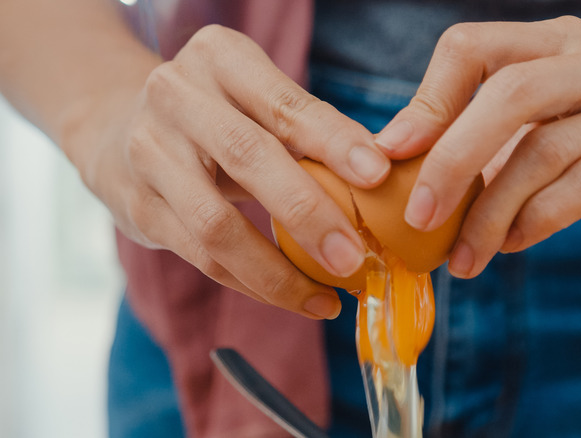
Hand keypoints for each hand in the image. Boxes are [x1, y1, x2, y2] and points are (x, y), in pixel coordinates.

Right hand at [69, 25, 390, 317]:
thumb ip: (308, 131)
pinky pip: (201, 256)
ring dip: (277, 270)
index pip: (285, 102)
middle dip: (308, 213)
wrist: (117, 126)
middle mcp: (176, 96)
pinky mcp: (136, 205)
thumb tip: (379, 177)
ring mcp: (148, 151)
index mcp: (220, 58)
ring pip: (215, 224)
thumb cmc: (216, 116)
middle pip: (248, 157)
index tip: (377, 175)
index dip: (333, 140)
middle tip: (353, 256)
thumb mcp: (257, 102)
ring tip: (325, 297)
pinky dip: (252, 283)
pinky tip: (292, 297)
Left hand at [375, 17, 580, 277]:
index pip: (473, 47)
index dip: (427, 102)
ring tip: (463, 255)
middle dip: (451, 159)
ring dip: (490, 212)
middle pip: (509, 93)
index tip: (394, 155)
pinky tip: (514, 243)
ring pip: (543, 151)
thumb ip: (490, 128)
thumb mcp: (553, 108)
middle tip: (417, 215)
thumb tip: (406, 165)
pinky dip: (536, 220)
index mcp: (557, 42)